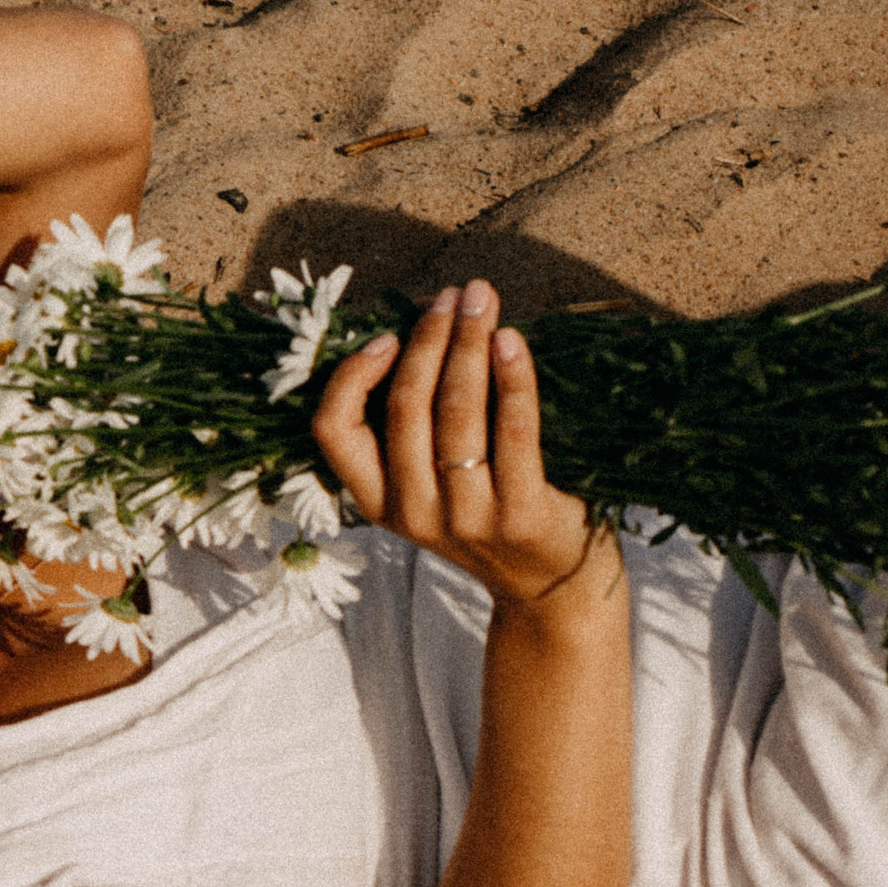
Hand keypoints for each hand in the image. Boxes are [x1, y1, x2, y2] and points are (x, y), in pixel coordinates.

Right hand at [313, 280, 617, 617]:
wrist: (552, 590)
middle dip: (429, 337)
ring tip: (484, 301)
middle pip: (404, 407)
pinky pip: (513, 431)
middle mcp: (415, 514)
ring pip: (456, 412)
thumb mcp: (434, 484)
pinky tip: (512, 341)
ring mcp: (468, 518)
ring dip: (468, 344)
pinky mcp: (521, 516)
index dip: (352, 376)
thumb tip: (431, 319)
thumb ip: (420, 418)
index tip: (387, 336)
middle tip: (455, 296)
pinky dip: (512, 378)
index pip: (334, 432)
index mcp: (380, 502)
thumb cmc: (492, 515)